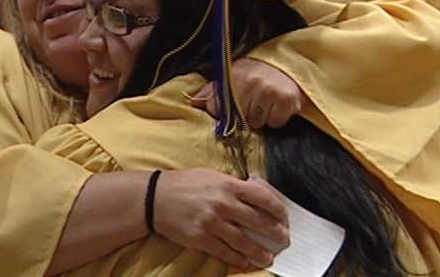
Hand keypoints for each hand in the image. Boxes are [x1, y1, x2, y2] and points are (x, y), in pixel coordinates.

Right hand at [154, 168, 288, 269]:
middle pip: (257, 221)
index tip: (284, 217)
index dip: (278, 209)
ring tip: (268, 257)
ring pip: (244, 241)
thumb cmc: (185, 184)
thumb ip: (233, 184)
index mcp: (228, 185)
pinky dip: (238, 260)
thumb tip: (255, 193)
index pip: (262, 197)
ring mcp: (213, 222)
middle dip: (274, 232)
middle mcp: (224, 203)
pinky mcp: (201, 238)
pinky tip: (247, 263)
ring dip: (259, 251)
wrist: (155, 198)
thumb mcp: (212, 175)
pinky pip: (225, 252)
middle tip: (283, 239)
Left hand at [192, 58, 308, 128]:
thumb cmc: (255, 75)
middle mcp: (251, 82)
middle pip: (238, 119)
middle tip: (252, 104)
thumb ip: (212, 90)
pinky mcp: (286, 100)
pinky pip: (275, 123)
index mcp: (233, 76)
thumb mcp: (232, 76)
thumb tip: (194, 102)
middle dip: (244, 116)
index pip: (216, 107)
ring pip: (256, 123)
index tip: (229, 110)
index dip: (221, 113)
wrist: (287, 67)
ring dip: (260, 119)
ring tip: (264, 105)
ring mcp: (269, 91)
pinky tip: (276, 106)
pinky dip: (276, 119)